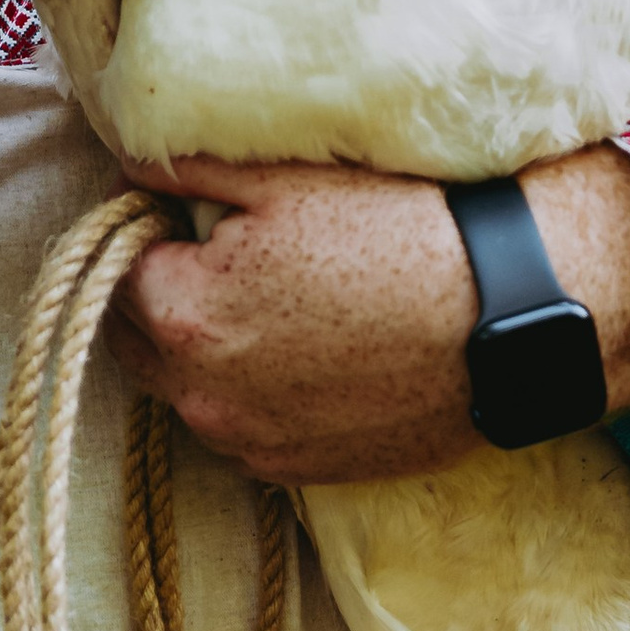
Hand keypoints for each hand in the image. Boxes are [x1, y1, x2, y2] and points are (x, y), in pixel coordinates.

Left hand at [106, 144, 629, 487]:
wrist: (513, 316)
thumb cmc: (398, 231)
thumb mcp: (282, 177)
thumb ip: (180, 167)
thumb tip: (121, 156)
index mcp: (182, 316)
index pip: (116, 266)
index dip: (150, 227)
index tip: (193, 205)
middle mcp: (203, 398)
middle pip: (145, 338)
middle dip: (167, 293)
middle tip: (234, 247)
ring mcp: (256, 445)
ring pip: (195, 390)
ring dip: (213, 348)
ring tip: (286, 295)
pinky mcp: (307, 473)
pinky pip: (250, 428)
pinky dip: (262, 391)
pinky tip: (317, 346)